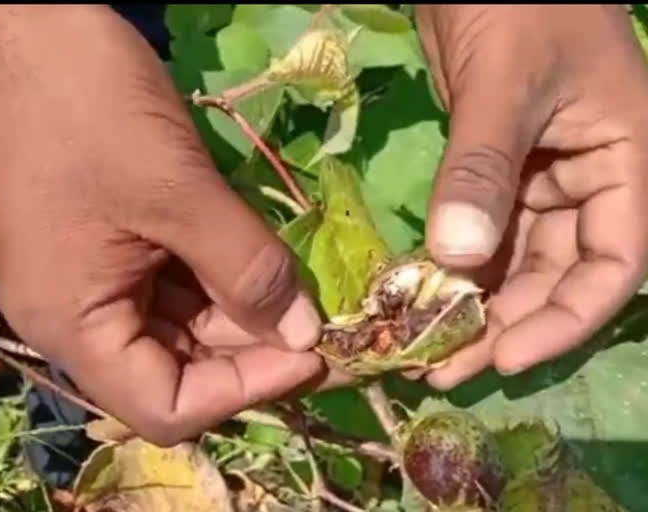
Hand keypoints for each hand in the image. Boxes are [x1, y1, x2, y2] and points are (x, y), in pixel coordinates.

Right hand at [0, 5, 324, 445]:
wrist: (18, 24)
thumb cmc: (87, 108)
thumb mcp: (178, 191)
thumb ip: (246, 270)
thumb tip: (304, 337)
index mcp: (73, 323)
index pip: (167, 406)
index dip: (245, 390)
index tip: (312, 354)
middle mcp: (75, 315)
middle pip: (175, 366)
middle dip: (251, 345)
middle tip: (320, 315)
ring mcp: (87, 275)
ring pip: (177, 321)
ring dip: (238, 306)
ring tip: (294, 280)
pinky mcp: (102, 239)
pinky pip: (166, 278)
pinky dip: (213, 272)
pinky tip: (252, 252)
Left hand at [414, 5, 647, 387]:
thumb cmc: (516, 2)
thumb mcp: (505, 82)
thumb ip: (483, 167)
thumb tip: (457, 256)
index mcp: (630, 164)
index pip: (614, 267)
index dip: (564, 320)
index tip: (505, 355)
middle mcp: (591, 183)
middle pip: (557, 275)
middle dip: (505, 324)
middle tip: (443, 364)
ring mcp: (541, 180)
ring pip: (514, 261)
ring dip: (475, 305)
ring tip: (426, 346)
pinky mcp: (495, 174)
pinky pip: (481, 232)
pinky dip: (455, 267)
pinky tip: (422, 297)